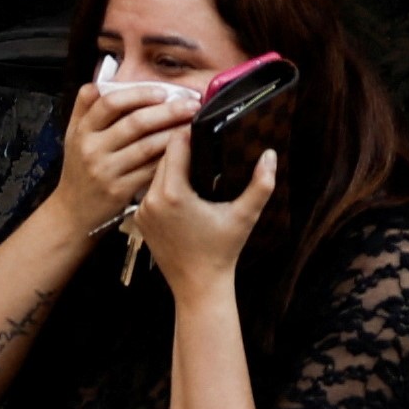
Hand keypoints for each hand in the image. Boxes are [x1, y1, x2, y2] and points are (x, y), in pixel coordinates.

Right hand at [42, 75, 195, 240]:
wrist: (73, 211)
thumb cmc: (79, 169)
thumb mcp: (73, 135)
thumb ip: (84, 106)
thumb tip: (101, 79)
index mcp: (83, 130)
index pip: (110, 103)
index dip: (139, 94)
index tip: (163, 92)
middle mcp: (93, 149)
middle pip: (134, 123)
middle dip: (167, 111)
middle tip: (191, 104)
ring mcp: (107, 171)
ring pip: (147, 147)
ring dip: (173, 134)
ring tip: (192, 124)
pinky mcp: (120, 191)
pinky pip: (150, 170)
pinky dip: (168, 158)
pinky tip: (183, 150)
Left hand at [140, 144, 273, 298]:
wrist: (198, 287)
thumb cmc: (222, 251)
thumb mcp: (244, 216)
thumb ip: (260, 184)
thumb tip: (270, 155)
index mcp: (173, 193)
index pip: (175, 145)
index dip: (188, 131)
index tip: (202, 122)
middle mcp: (152, 199)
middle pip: (163, 157)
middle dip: (180, 145)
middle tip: (199, 133)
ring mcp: (142, 210)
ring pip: (154, 172)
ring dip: (170, 164)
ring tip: (191, 154)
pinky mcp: (138, 219)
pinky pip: (149, 190)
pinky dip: (162, 183)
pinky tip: (180, 181)